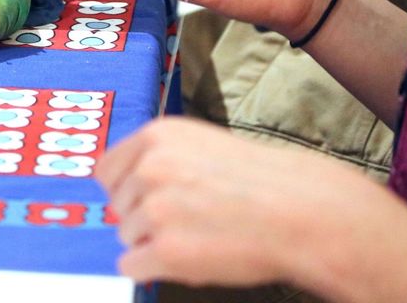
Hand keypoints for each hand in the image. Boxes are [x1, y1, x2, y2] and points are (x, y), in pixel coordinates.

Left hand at [95, 117, 379, 289]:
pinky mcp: (167, 250)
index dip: (125, 189)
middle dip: (143, 216)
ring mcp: (157, 210)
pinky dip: (150, 268)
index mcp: (157, 137)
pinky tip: (184, 258)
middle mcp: (151, 169)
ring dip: (153, 242)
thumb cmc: (257, 180)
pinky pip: (131, 266)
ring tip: (196, 234)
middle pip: (117, 206)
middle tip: (185, 219)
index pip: (106, 170)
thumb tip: (121, 179)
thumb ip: (157, 156)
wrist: (300, 212)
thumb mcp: (199, 144)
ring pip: (126, 237)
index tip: (141, 199)